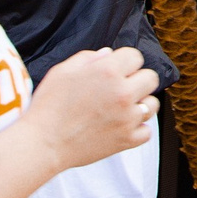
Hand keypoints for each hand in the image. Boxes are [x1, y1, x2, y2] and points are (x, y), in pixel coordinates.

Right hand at [26, 47, 156, 169]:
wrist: (43, 143)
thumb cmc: (48, 107)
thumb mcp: (62, 71)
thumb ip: (88, 58)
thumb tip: (109, 54)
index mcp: (107, 71)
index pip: (136, 56)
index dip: (125, 61)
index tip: (117, 70)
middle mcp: (122, 92)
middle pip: (151, 78)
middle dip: (137, 79)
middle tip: (121, 87)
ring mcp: (127, 118)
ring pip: (153, 104)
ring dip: (140, 104)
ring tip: (122, 108)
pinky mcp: (127, 140)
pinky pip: (147, 131)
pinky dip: (136, 129)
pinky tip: (121, 126)